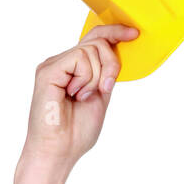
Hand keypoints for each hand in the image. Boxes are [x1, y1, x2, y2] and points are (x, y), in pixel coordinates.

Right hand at [21, 23, 139, 171]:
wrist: (58, 151)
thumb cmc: (75, 133)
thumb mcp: (100, 97)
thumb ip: (106, 75)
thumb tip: (116, 53)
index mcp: (74, 69)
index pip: (94, 39)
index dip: (115, 33)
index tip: (133, 34)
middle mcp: (62, 63)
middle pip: (97, 41)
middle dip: (111, 64)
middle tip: (105, 89)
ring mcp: (54, 65)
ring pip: (91, 50)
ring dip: (96, 78)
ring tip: (82, 97)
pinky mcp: (49, 70)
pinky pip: (80, 59)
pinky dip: (86, 79)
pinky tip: (75, 94)